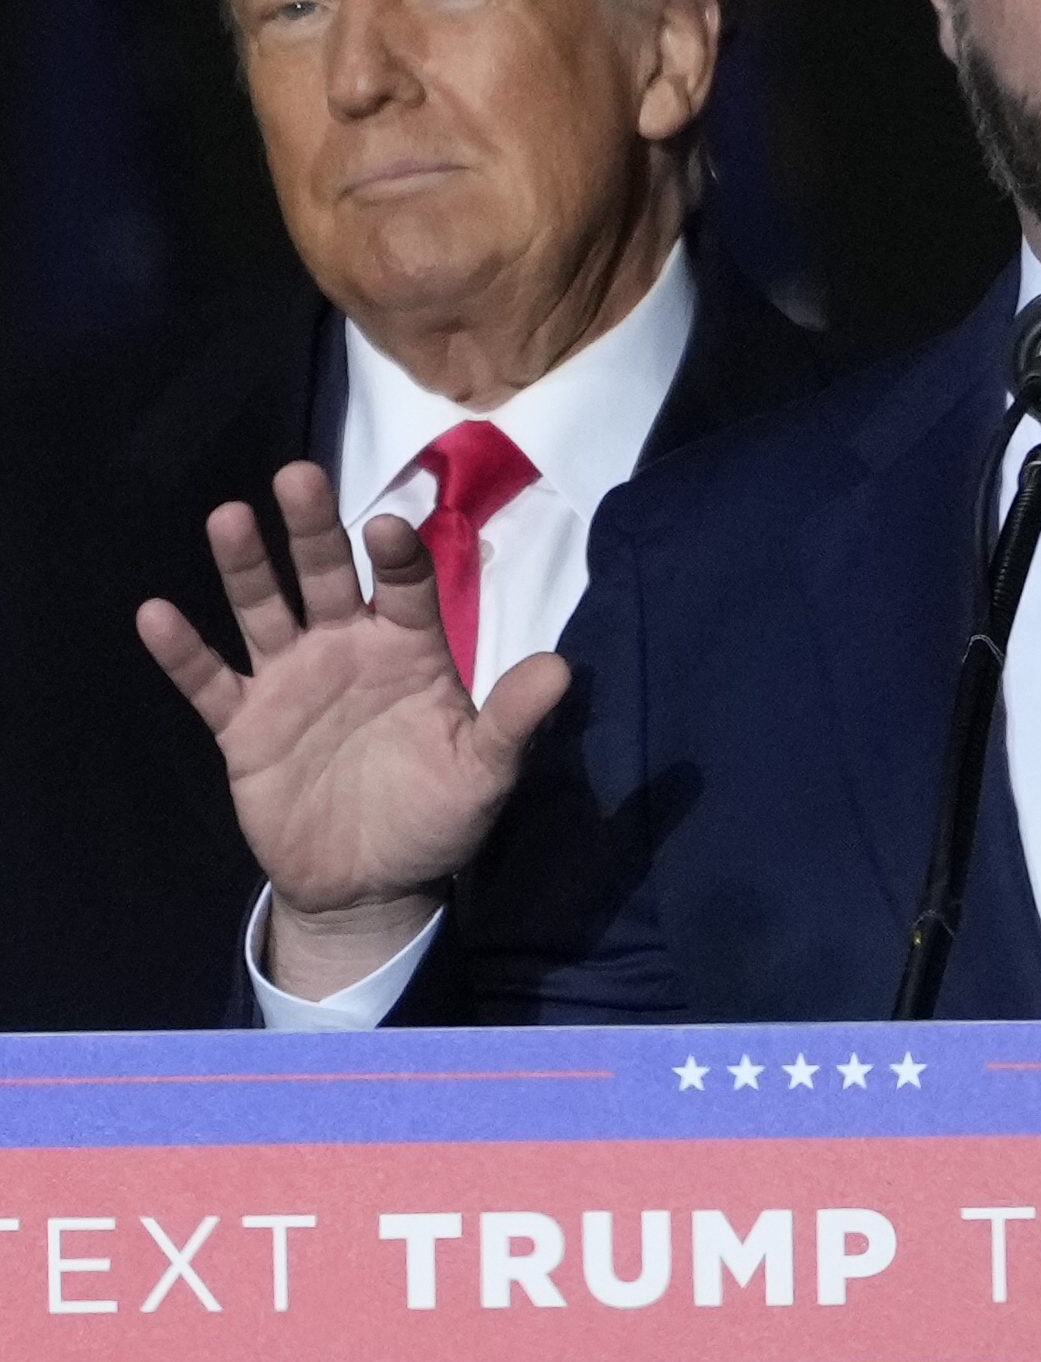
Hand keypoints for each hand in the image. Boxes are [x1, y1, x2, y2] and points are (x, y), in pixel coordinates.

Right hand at [137, 463, 568, 993]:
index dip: (397, 556)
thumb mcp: (484, 773)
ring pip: (263, 610)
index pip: (405, 586)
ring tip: (228, 517)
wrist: (370, 886)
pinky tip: (156, 614)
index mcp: (408, 649)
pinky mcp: (243, 724)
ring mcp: (290, 680)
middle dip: (313, 528)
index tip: (387, 529)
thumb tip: (563, 668)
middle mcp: (345, 648)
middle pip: (326, 575)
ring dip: (245, 566)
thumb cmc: (435, 816)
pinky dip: (183, 652)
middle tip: (298, 475)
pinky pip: (209, 681)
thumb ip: (514, 720)